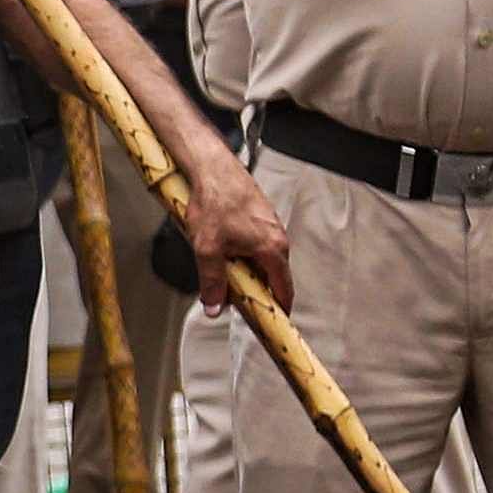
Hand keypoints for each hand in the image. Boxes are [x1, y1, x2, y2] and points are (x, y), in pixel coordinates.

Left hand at [179, 158, 294, 311]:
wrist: (212, 168)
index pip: (284, 289)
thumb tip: (215, 309)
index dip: (278, 309)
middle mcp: (277, 238)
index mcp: (272, 249)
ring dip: (249, 272)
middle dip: (258, 291)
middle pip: (274, 277)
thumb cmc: (214, 202)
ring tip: (227, 277)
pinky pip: (257, 245)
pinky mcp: (260, 218)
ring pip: (264, 260)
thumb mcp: (208, 248)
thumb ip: (212, 282)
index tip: (272, 324)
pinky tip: (225, 254)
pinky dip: (245, 255)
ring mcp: (270, 226)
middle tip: (240, 304)